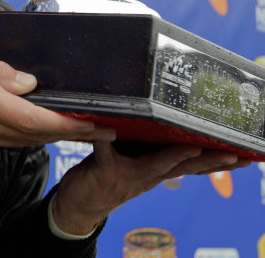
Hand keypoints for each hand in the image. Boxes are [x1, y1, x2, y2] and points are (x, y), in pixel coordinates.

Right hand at [0, 48, 114, 153]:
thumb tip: (27, 81)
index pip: (35, 116)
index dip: (68, 122)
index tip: (95, 121)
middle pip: (41, 133)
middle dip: (76, 133)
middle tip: (107, 128)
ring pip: (31, 140)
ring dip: (61, 135)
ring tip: (86, 128)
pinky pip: (16, 140)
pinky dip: (39, 135)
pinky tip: (48, 128)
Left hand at [51, 140, 251, 235]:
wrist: (80, 206)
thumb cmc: (110, 174)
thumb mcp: (136, 161)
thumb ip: (150, 146)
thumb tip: (166, 117)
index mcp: (158, 171)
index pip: (193, 165)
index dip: (219, 160)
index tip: (244, 153)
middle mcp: (149, 175)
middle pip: (185, 167)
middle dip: (211, 161)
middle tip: (235, 154)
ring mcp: (129, 174)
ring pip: (156, 163)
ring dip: (174, 156)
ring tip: (193, 147)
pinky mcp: (105, 169)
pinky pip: (104, 149)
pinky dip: (104, 137)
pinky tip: (107, 128)